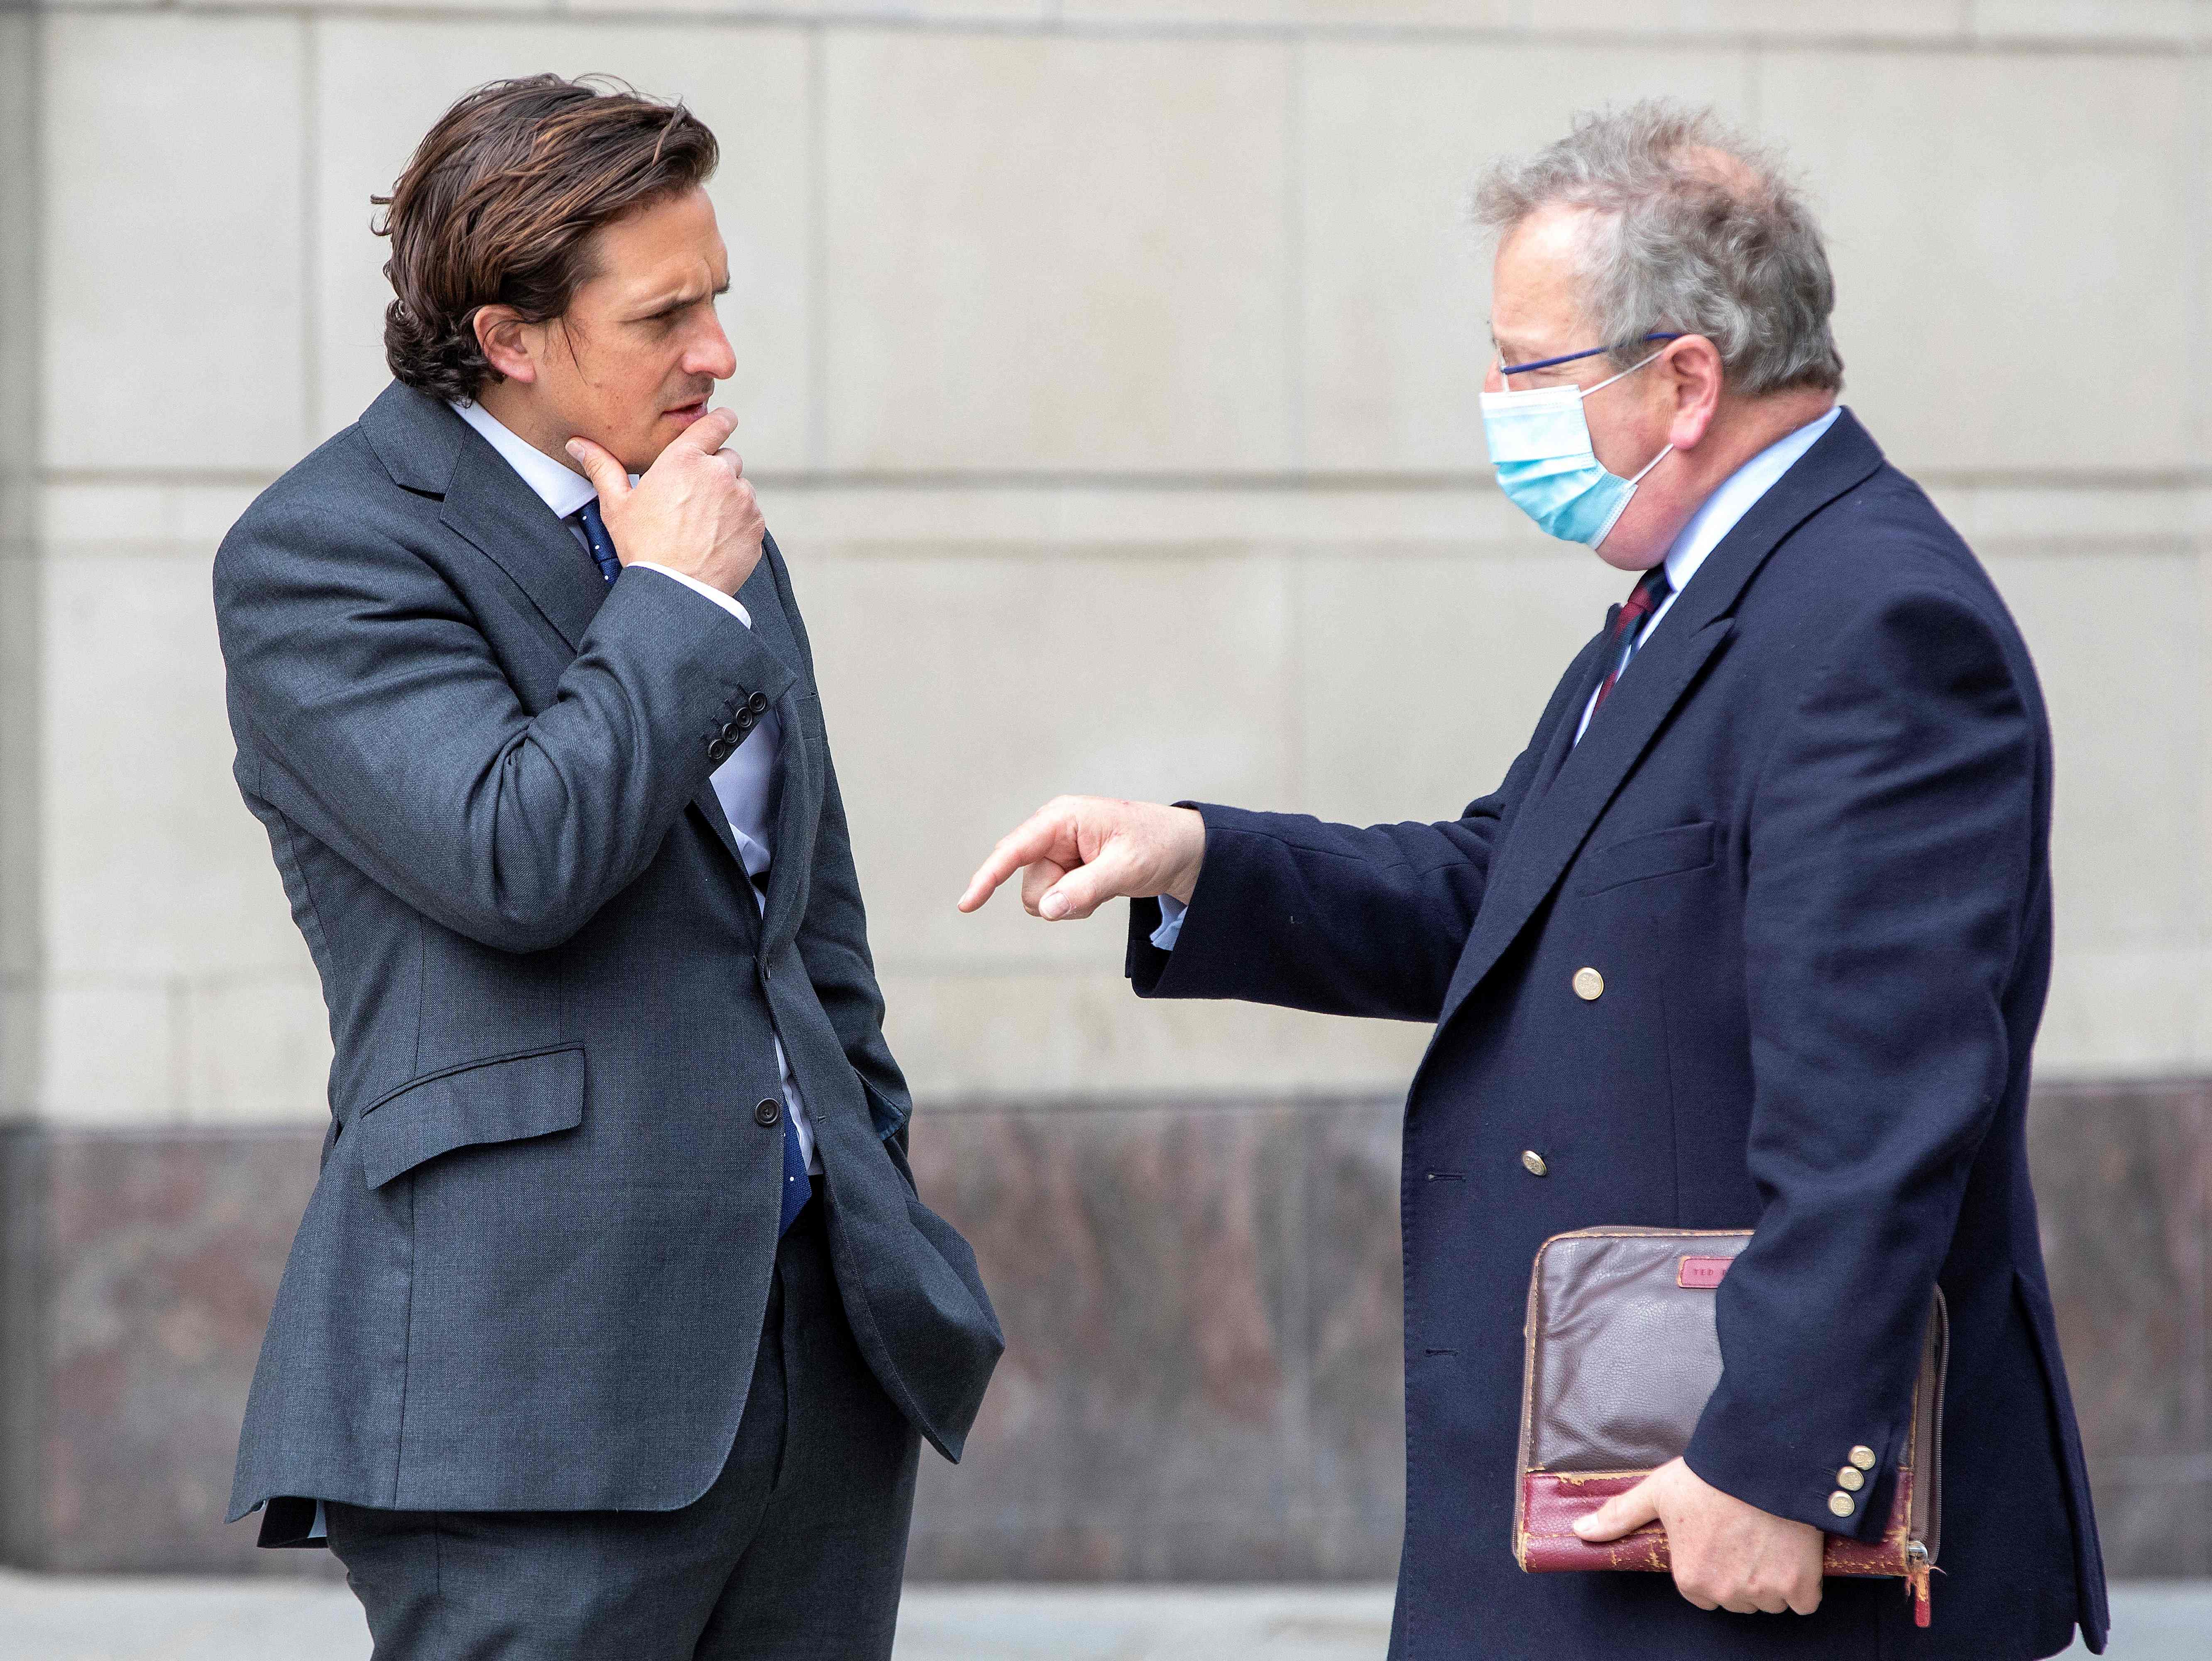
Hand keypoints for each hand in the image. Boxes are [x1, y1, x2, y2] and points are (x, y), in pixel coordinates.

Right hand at [567, 408, 763, 596]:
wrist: (676, 591)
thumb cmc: (644, 548)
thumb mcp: (616, 505)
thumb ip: (602, 467)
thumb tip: (578, 444)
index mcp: (685, 460)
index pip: (715, 423)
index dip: (721, 420)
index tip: (723, 421)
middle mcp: (719, 473)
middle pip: (727, 458)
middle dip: (714, 471)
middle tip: (693, 498)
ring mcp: (742, 499)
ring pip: (741, 487)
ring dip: (728, 497)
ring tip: (702, 523)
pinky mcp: (756, 525)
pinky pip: (752, 514)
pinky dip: (739, 522)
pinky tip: (715, 538)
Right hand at [959, 796, 1205, 920]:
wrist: (1181, 851)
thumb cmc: (1156, 847)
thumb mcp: (1127, 868)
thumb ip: (1085, 889)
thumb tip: (1047, 910)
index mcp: (1063, 818)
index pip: (1014, 850)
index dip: (988, 878)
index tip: (966, 904)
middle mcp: (1052, 832)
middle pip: (1029, 884)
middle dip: (1060, 896)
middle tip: (1101, 883)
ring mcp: (1056, 852)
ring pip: (1040, 898)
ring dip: (1071, 902)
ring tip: (1104, 884)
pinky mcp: (1063, 869)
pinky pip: (1053, 901)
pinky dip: (1075, 904)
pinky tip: (1099, 887)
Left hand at [1574, 1457, 1823, 1615]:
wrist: (1762, 1460)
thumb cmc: (1708, 1476)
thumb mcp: (1657, 1492)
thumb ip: (1620, 1516)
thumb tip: (1580, 1532)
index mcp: (1691, 1578)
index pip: (1702, 1592)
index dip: (1710, 1566)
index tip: (1718, 1540)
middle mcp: (1727, 1592)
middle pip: (1737, 1598)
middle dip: (1740, 1574)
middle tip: (1743, 1535)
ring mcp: (1765, 1591)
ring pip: (1769, 1600)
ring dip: (1772, 1578)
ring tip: (1766, 1537)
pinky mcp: (1801, 1585)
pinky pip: (1804, 1601)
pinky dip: (1803, 1582)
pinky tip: (1792, 1551)